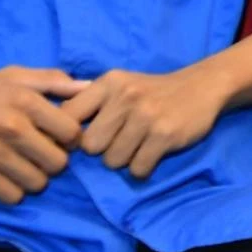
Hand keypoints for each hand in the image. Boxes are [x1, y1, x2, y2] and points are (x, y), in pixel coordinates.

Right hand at [0, 66, 86, 202]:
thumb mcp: (13, 76)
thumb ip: (52, 80)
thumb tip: (88, 86)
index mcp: (27, 100)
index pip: (73, 132)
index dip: (70, 138)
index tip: (58, 138)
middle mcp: (14, 128)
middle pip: (59, 163)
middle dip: (53, 161)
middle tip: (39, 155)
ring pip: (38, 183)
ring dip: (34, 179)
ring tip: (22, 167)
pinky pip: (13, 197)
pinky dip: (12, 191)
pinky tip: (4, 178)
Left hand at [60, 65, 226, 178]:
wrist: (202, 86)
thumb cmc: (152, 90)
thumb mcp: (120, 84)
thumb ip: (89, 101)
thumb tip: (50, 125)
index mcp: (109, 82)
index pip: (68, 116)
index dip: (70, 136)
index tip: (82, 141)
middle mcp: (125, 96)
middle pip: (90, 146)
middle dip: (102, 151)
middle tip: (119, 142)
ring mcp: (146, 115)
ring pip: (113, 161)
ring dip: (124, 160)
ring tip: (138, 146)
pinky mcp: (164, 134)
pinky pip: (137, 169)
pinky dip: (142, 167)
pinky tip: (151, 153)